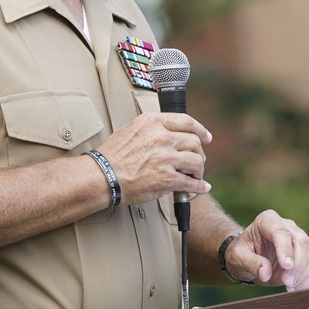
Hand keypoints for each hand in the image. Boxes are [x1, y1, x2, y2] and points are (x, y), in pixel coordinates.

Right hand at [96, 112, 211, 204]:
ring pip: (196, 161)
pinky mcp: (167, 179)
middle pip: (194, 142)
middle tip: (197, 160)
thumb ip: (152, 128)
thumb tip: (169, 133)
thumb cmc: (112, 156)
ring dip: (199, 170)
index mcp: (153, 122)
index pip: (186, 121)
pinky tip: (201, 187)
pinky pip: (191, 183)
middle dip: (199, 152)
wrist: (103, 176)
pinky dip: (199, 187)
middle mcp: (162, 137)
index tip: (205, 136)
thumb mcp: (131, 129)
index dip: (200, 130)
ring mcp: (166, 158)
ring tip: (196, 175)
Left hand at [224, 210, 308, 290]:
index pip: (282, 232)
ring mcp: (299, 239)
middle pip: (303, 241)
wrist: (247, 258)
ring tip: (288, 286)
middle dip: (298, 265)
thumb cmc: (241, 253)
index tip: (286, 267)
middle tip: (286, 282)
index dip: (286, 249)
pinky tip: (293, 288)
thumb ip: (251, 263)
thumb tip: (265, 273)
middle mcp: (287, 226)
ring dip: (304, 273)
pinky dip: (307, 280)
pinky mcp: (306, 254)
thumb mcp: (238, 258)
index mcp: (268, 220)